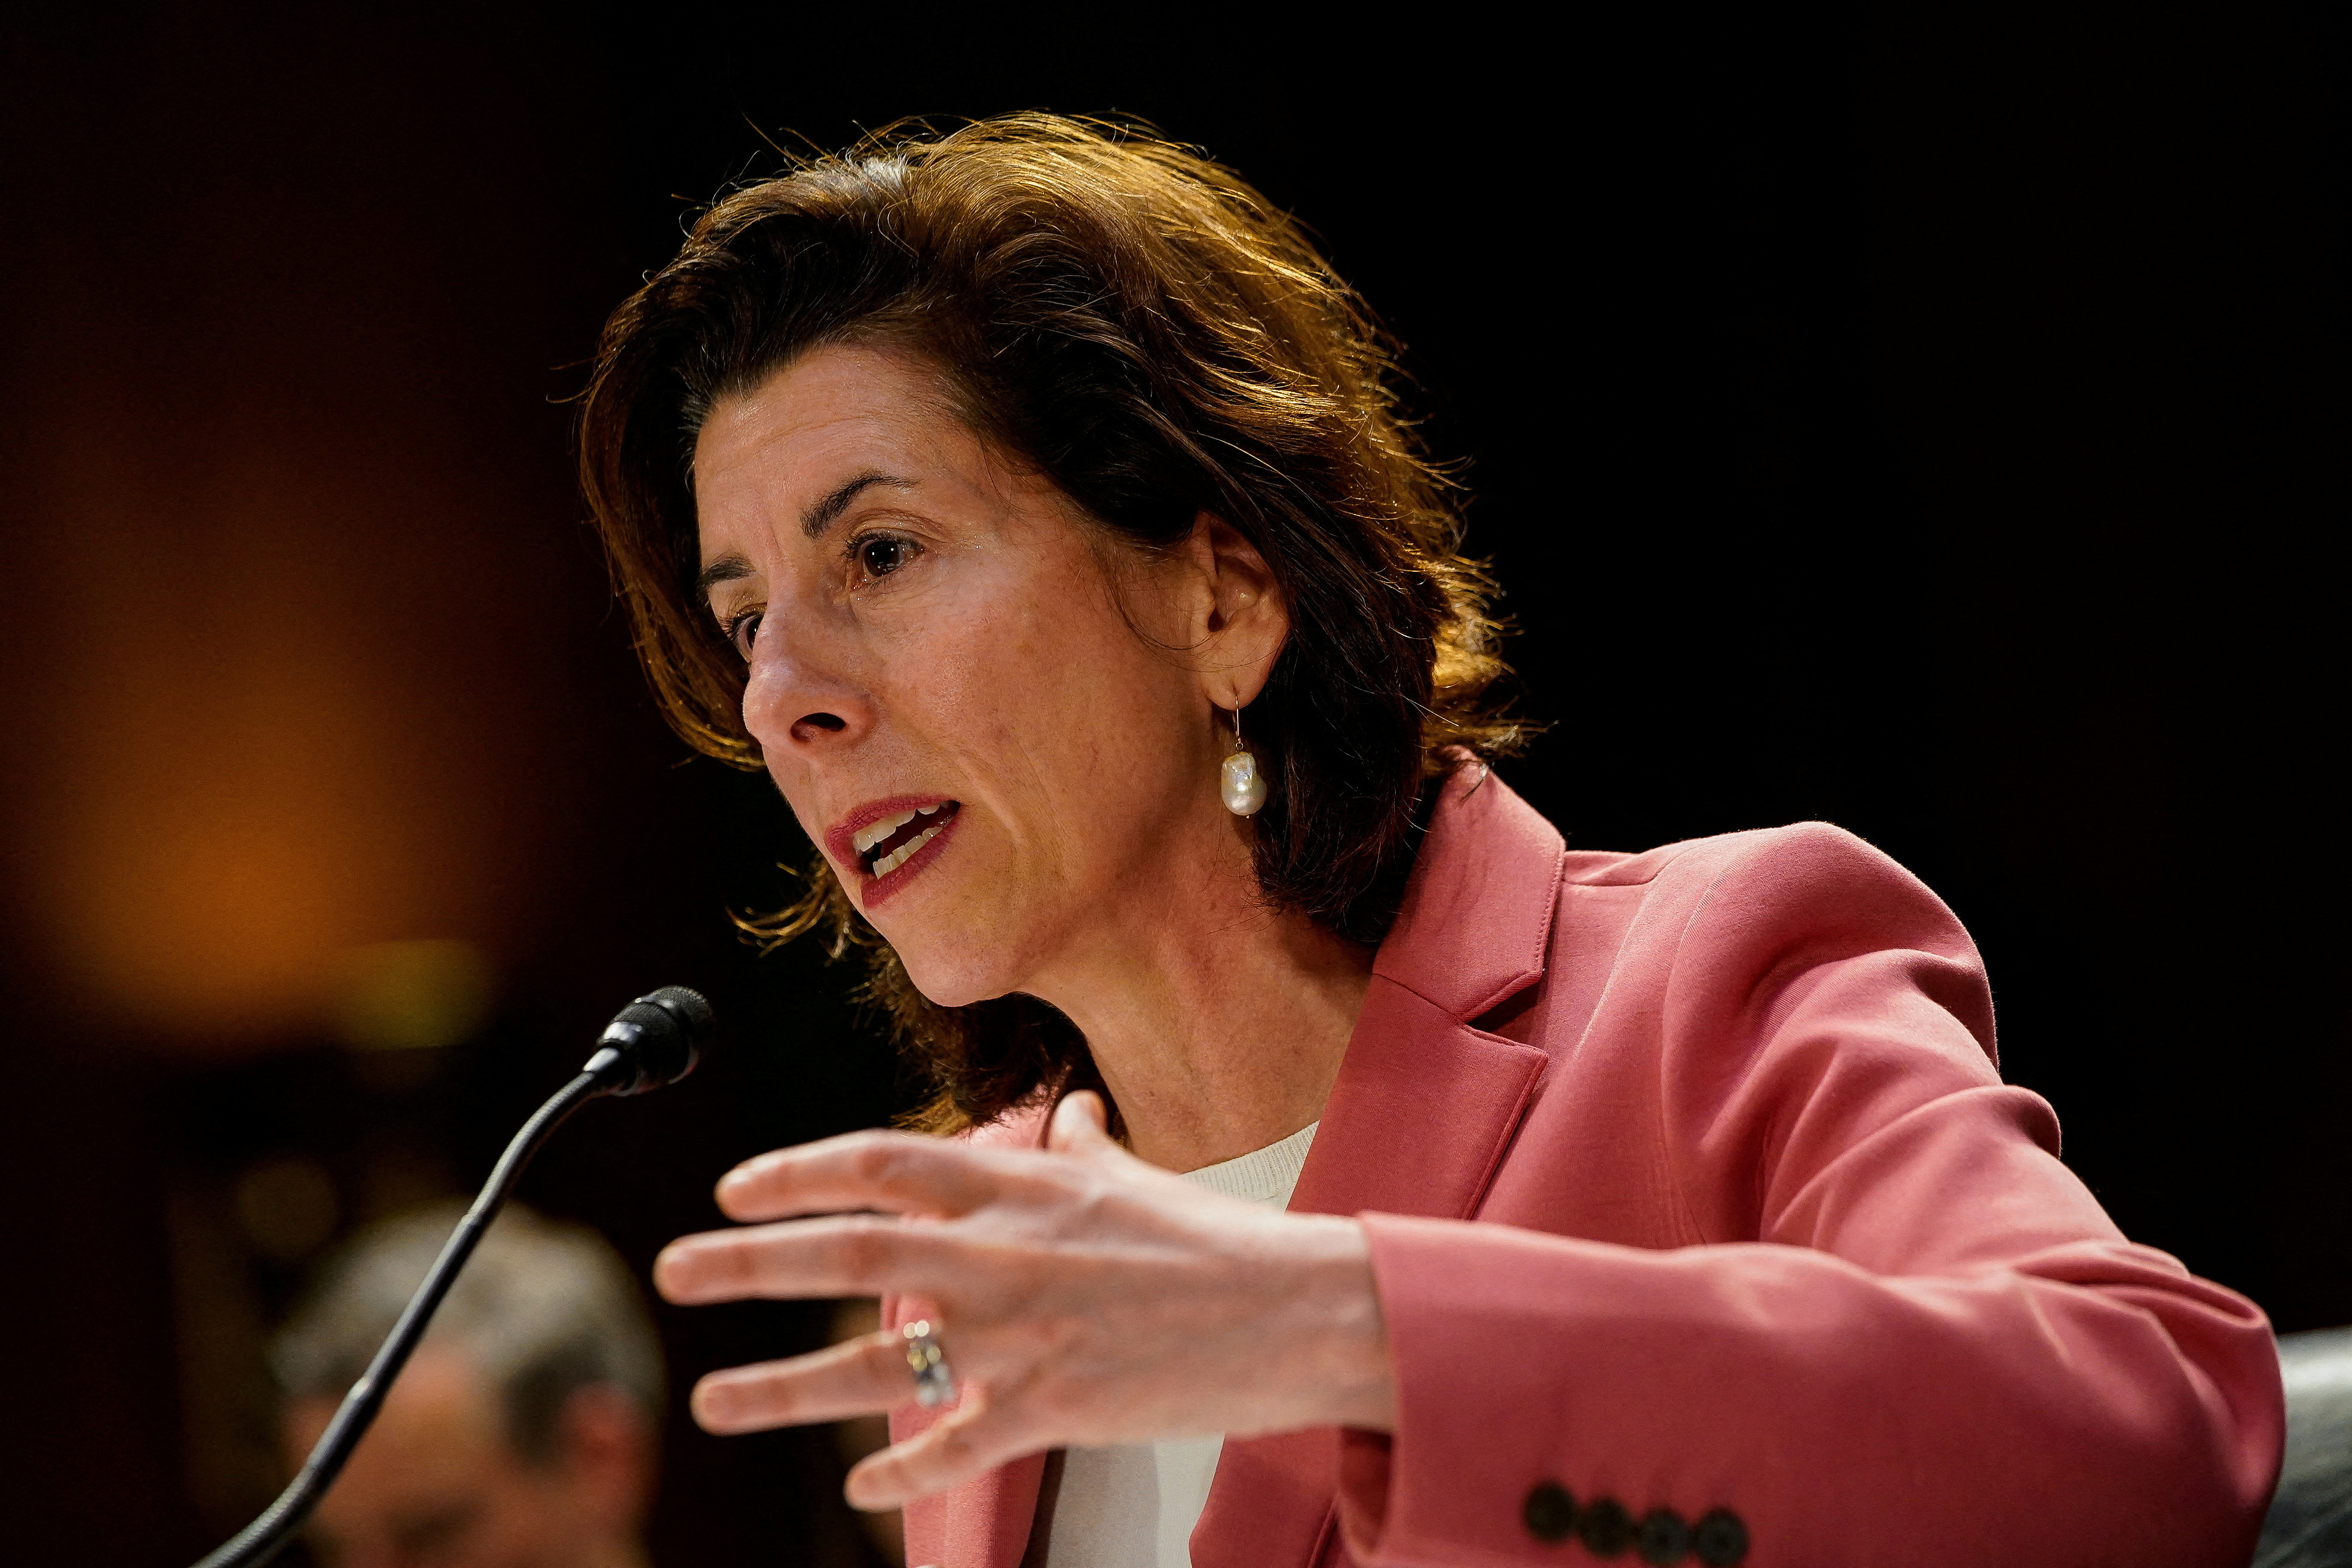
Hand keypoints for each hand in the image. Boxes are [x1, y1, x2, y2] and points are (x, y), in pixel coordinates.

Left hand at [653, 1092, 1395, 1508]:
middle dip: (746, 1264)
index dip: (796, 1171)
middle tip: (673, 1267)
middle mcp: (1000, 1256)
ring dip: (781, 1385)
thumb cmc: (1210, 1240)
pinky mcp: (1050, 1409)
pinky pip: (950, 1449)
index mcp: (1016, 1189)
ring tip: (712, 1398)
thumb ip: (1078, 1146)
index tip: (734, 1185)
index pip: (878, 1165)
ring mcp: (1019, 1337)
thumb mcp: (1133, 1175)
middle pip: (846, 1256)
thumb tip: (1066, 1112)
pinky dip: (899, 1476)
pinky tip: (859, 1492)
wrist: (1293, 1310)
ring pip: (873, 1368)